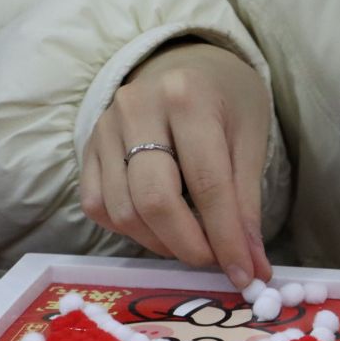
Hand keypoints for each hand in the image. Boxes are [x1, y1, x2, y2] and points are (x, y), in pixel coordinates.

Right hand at [81, 41, 271, 287]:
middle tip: (213, 263)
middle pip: (154, 200)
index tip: (244, 277)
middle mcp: (136, 108)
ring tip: (192, 242)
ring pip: (123, 211)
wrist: (187, 64)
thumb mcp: (250, 140)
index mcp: (187, 98)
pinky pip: (98, 206)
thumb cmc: (227, 101)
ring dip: (160, 243)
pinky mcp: (86, 148)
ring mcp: (104, 127)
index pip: (207, 185)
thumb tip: (253, 269)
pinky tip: (158, 227)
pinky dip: (130, 229)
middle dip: (188, 246)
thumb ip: (247, 205)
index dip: (226, 239)